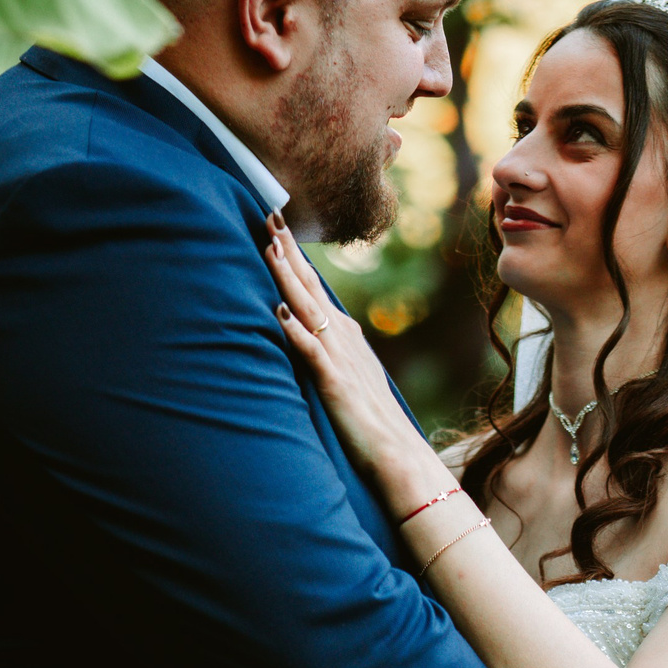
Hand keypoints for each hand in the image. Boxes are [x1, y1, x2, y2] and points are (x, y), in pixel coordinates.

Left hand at [266, 215, 436, 496]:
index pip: (313, 287)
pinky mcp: (335, 383)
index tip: (276, 227)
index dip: (294, 256)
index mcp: (344, 335)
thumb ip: (326, 352)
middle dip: (288, 249)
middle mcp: (342, 337)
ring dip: (288, 276)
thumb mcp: (348, 375)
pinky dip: (294, 330)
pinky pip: (311, 352)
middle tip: (268, 213)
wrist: (399, 455)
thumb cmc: (370, 421)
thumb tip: (300, 330)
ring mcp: (339, 358)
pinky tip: (279, 311)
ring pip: (307, 308)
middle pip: (309, 285)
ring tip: (270, 245)